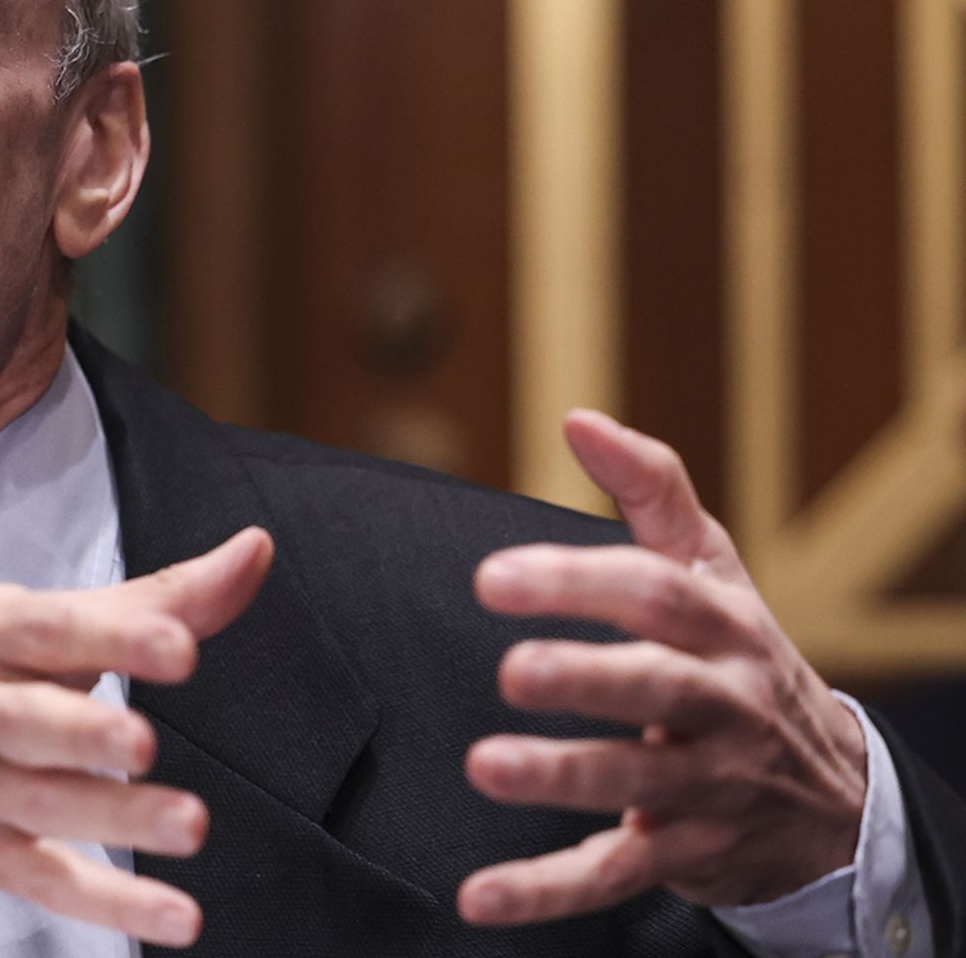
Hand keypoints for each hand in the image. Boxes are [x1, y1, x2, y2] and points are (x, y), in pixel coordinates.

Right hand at [0, 526, 273, 947]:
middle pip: (27, 721)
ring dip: (117, 819)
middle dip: (83, 732)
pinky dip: (110, 903)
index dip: (114, 638)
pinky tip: (172, 913)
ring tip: (188, 825)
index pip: (48, 631)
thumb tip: (255, 552)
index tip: (178, 645)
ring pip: (44, 806)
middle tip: (140, 742)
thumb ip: (148, 599)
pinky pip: (46, 880)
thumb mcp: (24, 620)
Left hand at [459, 410, 866, 924]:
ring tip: (485, 766)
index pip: (654, 595)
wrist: (836, 795)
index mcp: (721, 627)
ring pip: (636, 782)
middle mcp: (721, 705)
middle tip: (511, 670)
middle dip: (586, 678)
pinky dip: (546, 890)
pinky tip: (480, 898)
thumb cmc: (741, 658)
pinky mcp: (683, 854)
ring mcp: (705, 785)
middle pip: (657, 687)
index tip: (493, 576)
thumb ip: (649, 491)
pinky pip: (612, 875)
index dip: (579, 581)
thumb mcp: (713, 570)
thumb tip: (579, 418)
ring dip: (561, 778)